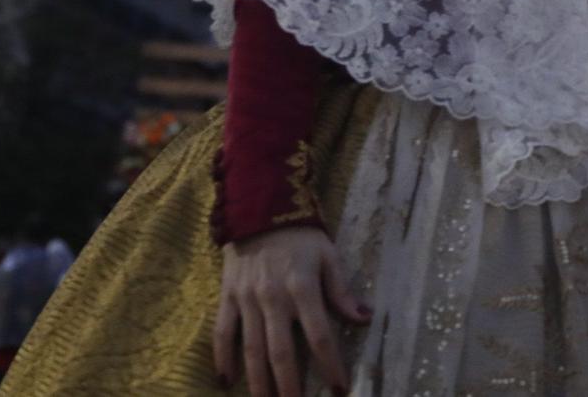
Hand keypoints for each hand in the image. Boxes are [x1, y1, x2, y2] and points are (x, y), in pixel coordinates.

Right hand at [215, 225, 368, 396]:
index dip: (330, 365)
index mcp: (302, 288)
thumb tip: (364, 318)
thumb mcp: (328, 256)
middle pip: (281, 351)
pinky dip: (222, 358)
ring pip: (251, 349)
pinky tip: (226, 382)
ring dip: (259, 382)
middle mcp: (273, 298)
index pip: (319, 335)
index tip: (340, 389)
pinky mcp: (227, 297)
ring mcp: (247, 300)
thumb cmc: (301, 235)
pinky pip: (222, 333)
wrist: (259, 208)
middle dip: (290, 385)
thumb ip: (341, 290)